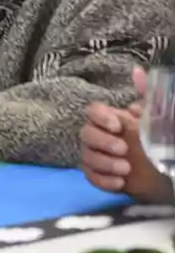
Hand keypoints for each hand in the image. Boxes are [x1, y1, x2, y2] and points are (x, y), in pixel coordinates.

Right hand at [80, 67, 168, 201]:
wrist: (167, 173)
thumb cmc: (162, 141)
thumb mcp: (158, 116)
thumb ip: (148, 94)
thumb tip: (137, 70)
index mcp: (113, 120)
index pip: (92, 111)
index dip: (100, 118)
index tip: (118, 126)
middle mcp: (101, 136)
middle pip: (85, 134)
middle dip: (103, 143)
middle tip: (124, 150)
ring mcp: (98, 156)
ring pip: (86, 156)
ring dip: (104, 163)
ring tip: (126, 169)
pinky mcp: (99, 176)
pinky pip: (89, 176)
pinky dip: (103, 180)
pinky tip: (120, 182)